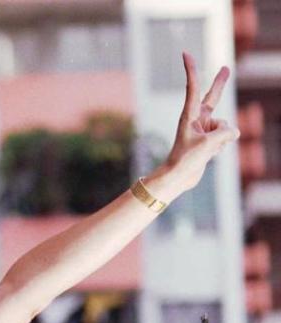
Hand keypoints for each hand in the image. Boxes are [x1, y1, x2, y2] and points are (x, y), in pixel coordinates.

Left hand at [161, 52, 239, 191]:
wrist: (178, 177)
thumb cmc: (187, 159)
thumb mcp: (210, 144)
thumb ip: (226, 132)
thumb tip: (234, 131)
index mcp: (189, 115)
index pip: (193, 88)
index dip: (191, 70)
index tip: (186, 53)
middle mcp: (197, 119)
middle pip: (213, 97)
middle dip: (220, 84)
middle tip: (227, 68)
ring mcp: (204, 129)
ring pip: (225, 127)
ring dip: (221, 139)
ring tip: (205, 150)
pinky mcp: (209, 139)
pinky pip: (226, 137)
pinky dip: (221, 146)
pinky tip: (209, 155)